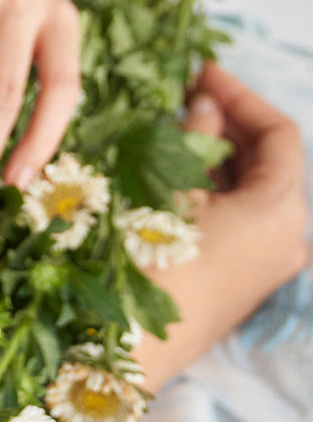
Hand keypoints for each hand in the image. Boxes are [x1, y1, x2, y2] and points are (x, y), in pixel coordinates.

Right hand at [134, 62, 309, 391]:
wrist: (131, 349)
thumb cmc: (151, 261)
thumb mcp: (169, 187)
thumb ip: (194, 138)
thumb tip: (205, 103)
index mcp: (282, 211)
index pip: (280, 134)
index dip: (241, 95)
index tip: (202, 72)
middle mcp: (290, 237)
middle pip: (273, 160)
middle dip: (232, 122)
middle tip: (187, 93)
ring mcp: (271, 261)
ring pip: (259, 188)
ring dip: (223, 152)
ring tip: (176, 126)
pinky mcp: (248, 277)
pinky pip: (248, 216)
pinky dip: (221, 186)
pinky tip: (178, 170)